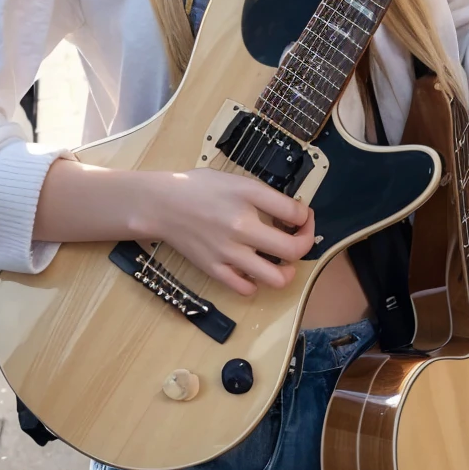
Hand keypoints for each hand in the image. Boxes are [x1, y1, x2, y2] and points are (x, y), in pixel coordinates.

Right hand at [138, 167, 315, 297]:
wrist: (161, 205)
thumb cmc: (199, 188)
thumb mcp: (237, 180)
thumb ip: (266, 196)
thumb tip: (294, 213)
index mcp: (248, 200)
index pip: (296, 214)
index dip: (307, 216)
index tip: (302, 216)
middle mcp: (241, 229)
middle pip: (293, 250)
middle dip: (305, 243)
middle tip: (300, 238)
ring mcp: (228, 254)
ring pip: (276, 278)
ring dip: (287, 272)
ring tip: (283, 263)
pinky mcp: (215, 270)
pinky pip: (247, 289)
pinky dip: (256, 283)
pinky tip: (254, 270)